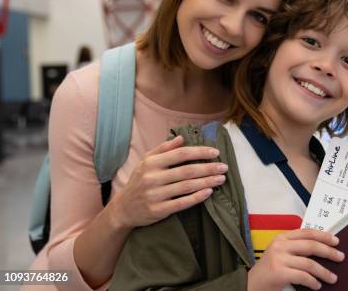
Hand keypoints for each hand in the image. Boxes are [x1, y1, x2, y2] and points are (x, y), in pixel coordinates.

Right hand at [108, 135, 227, 229]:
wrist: (123, 208)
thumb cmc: (139, 181)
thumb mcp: (146, 161)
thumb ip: (163, 149)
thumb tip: (182, 137)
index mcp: (151, 163)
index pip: (180, 154)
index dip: (199, 152)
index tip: (215, 152)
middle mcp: (152, 178)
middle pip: (187, 171)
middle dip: (208, 168)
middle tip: (224, 167)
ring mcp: (155, 195)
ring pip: (186, 187)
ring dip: (207, 182)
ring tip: (221, 179)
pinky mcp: (158, 210)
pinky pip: (182, 203)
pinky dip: (197, 197)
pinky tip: (209, 192)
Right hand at [247, 229, 344, 290]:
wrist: (250, 284)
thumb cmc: (269, 270)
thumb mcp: (280, 253)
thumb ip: (296, 248)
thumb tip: (322, 249)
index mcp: (282, 237)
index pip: (307, 232)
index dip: (323, 235)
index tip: (336, 240)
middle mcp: (280, 245)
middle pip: (310, 245)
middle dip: (328, 251)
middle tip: (341, 257)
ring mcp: (279, 258)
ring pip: (309, 263)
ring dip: (324, 272)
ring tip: (333, 278)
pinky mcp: (279, 272)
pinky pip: (302, 276)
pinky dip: (313, 281)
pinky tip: (317, 286)